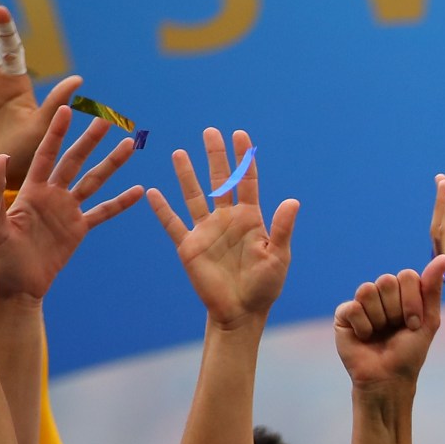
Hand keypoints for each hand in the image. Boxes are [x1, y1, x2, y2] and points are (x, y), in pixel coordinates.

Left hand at [0, 106, 139, 300]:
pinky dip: (120, 203)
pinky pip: (103, 213)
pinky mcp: (79, 229)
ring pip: (94, 181)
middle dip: (90, 140)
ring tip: (128, 145)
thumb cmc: (0, 255)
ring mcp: (68, 211)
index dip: (56, 134)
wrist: (17, 282)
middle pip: (75, 162)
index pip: (46, 155)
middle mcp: (52, 195)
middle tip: (106, 120)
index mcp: (30, 190)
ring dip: (112, 164)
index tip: (66, 110)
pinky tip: (139, 192)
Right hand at [146, 127, 297, 327]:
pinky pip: (172, 224)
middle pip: (220, 181)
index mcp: (251, 219)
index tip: (241, 135)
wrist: (241, 311)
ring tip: (179, 152)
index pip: (247, 181)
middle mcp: (227, 219)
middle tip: (210, 131)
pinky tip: (152, 192)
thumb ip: (282, 228)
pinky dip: (162, 209)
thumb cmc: (265, 285)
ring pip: (194, 196)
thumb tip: (292, 200)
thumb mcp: (278, 257)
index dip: (244, 159)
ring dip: (186, 175)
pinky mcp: (189, 246)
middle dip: (216, 156)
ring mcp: (206, 231)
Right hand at [333, 258, 444, 389]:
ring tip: (380, 333)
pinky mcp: (343, 314)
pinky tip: (365, 337)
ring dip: (379, 318)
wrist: (389, 378)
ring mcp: (361, 302)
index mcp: (402, 293)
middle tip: (396, 329)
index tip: (413, 323)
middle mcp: (381, 294)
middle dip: (396, 310)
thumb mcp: (429, 320)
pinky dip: (363, 326)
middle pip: (387, 280)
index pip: (407, 275)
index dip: (412, 301)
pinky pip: (353, 307)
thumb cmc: (410, 352)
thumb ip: (433, 289)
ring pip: (368, 291)